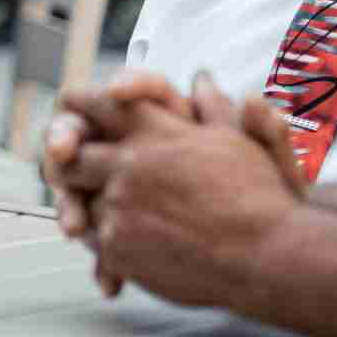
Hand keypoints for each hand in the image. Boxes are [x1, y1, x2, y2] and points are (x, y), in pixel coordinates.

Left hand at [66, 74, 307, 307]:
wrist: (268, 256)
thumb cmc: (259, 197)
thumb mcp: (235, 140)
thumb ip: (210, 107)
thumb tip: (202, 80)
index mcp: (152, 132)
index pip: (95, 104)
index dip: (78, 104)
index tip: (72, 108)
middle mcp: (128, 164)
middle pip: (72, 154)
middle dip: (68, 158)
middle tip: (68, 163)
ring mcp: (119, 207)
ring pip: (78, 198)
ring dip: (83, 201)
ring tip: (95, 206)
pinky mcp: (118, 248)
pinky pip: (91, 238)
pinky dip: (97, 236)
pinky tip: (114, 238)